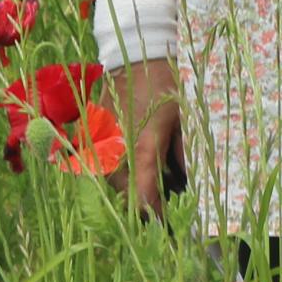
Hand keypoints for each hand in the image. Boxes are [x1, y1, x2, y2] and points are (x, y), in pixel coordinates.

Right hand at [114, 57, 178, 216]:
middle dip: (147, 204)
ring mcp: (101, 145)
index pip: (144, 199)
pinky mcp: (93, 137)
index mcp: (142, 149)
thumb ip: (183, 156)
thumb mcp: (182, 120)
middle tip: (167, 206)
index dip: (157, 217)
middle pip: (127, 195)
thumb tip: (189, 186)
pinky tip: (138, 166)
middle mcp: (116, 152)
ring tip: (155, 186)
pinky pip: (106, 165)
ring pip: (115, 182)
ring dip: (133, 188)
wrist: (134, 54)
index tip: (170, 227)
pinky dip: (122, 171)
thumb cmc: (164, 85)